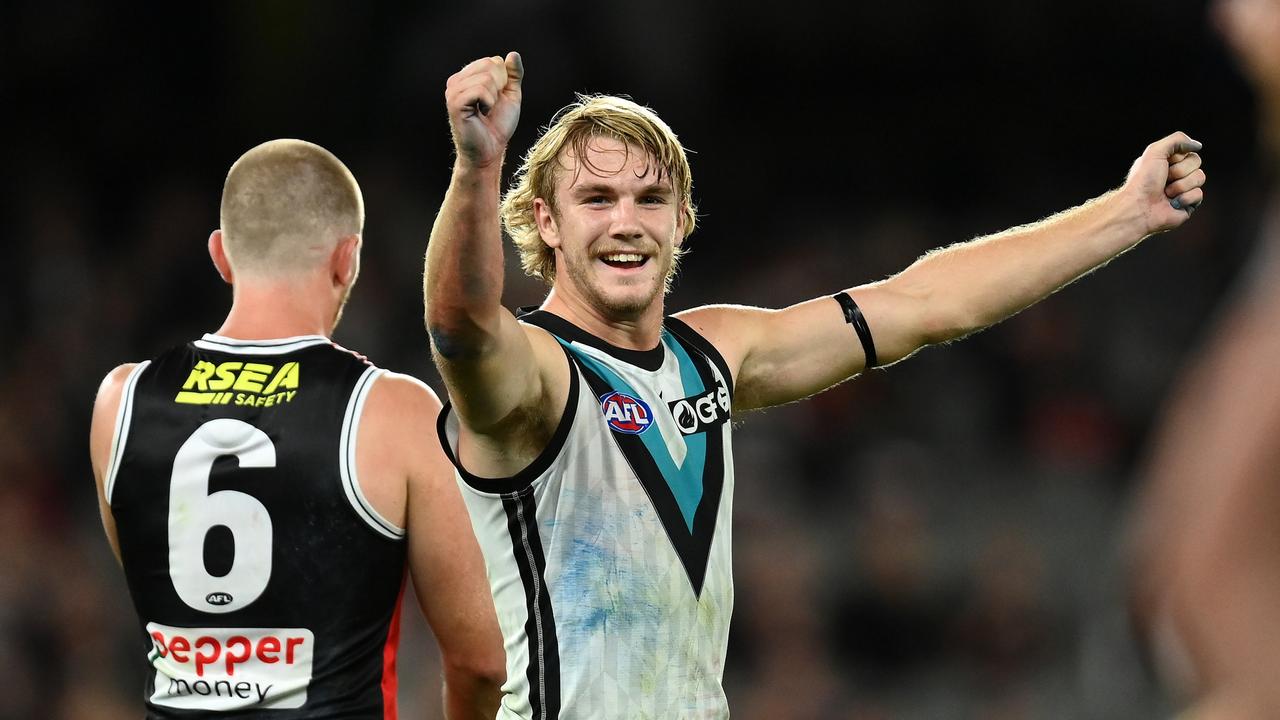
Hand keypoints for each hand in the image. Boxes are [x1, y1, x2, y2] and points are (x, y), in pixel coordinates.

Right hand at [445, 51, 522, 168]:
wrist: (490, 150)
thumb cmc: (498, 126)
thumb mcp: (510, 96)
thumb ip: (513, 75)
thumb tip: (513, 54)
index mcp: (467, 77)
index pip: (493, 61)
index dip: (503, 81)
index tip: (496, 100)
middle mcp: (456, 81)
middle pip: (490, 65)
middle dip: (500, 87)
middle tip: (491, 106)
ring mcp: (453, 90)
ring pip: (486, 78)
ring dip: (494, 98)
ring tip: (485, 111)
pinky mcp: (454, 102)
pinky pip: (480, 90)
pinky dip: (488, 102)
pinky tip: (482, 113)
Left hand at [1123, 131, 1205, 233]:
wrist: (1139, 207)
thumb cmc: (1143, 180)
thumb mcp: (1155, 151)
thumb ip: (1177, 140)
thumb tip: (1197, 145)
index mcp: (1168, 162)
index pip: (1188, 151)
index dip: (1178, 158)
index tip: (1164, 164)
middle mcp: (1176, 175)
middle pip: (1197, 162)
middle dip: (1179, 171)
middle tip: (1164, 179)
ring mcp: (1184, 189)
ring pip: (1200, 178)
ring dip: (1180, 185)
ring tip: (1166, 193)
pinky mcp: (1188, 204)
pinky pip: (1199, 195)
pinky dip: (1184, 198)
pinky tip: (1172, 204)